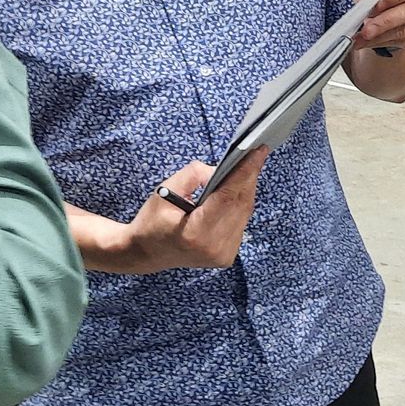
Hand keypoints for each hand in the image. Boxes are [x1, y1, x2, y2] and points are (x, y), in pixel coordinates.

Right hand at [95, 150, 267, 273]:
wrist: (146, 254)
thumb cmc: (151, 221)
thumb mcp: (164, 191)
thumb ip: (194, 176)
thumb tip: (221, 169)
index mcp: (197, 234)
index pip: (228, 198)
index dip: (245, 172)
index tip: (258, 151)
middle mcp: (216, 247)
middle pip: (241, 204)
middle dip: (249, 175)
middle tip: (256, 151)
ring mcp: (224, 254)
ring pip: (244, 212)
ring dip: (246, 187)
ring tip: (250, 164)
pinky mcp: (227, 255)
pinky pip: (240, 221)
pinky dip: (240, 202)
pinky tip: (239, 186)